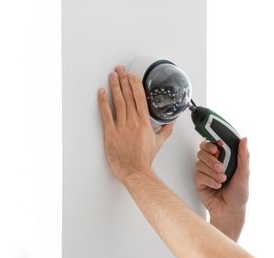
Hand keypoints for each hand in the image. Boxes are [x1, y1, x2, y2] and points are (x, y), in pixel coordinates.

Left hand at [98, 65, 173, 184]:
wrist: (135, 171)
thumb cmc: (144, 159)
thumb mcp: (158, 143)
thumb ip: (165, 131)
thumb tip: (171, 123)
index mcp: (144, 122)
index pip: (140, 98)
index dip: (136, 84)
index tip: (133, 75)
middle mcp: (133, 122)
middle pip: (128, 96)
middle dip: (124, 80)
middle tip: (120, 69)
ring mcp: (121, 126)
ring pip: (118, 101)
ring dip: (114, 86)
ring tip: (112, 75)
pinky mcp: (111, 133)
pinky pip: (106, 114)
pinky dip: (103, 102)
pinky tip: (101, 93)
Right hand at [195, 138, 249, 239]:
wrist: (230, 211)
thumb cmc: (238, 194)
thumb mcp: (244, 173)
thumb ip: (243, 156)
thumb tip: (245, 140)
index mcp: (223, 159)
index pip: (212, 144)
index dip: (210, 144)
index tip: (216, 148)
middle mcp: (212, 164)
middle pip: (202, 151)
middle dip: (211, 159)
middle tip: (220, 166)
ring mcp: (205, 172)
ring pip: (200, 163)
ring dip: (212, 171)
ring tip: (222, 179)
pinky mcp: (199, 181)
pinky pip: (199, 175)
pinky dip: (209, 180)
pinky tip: (217, 185)